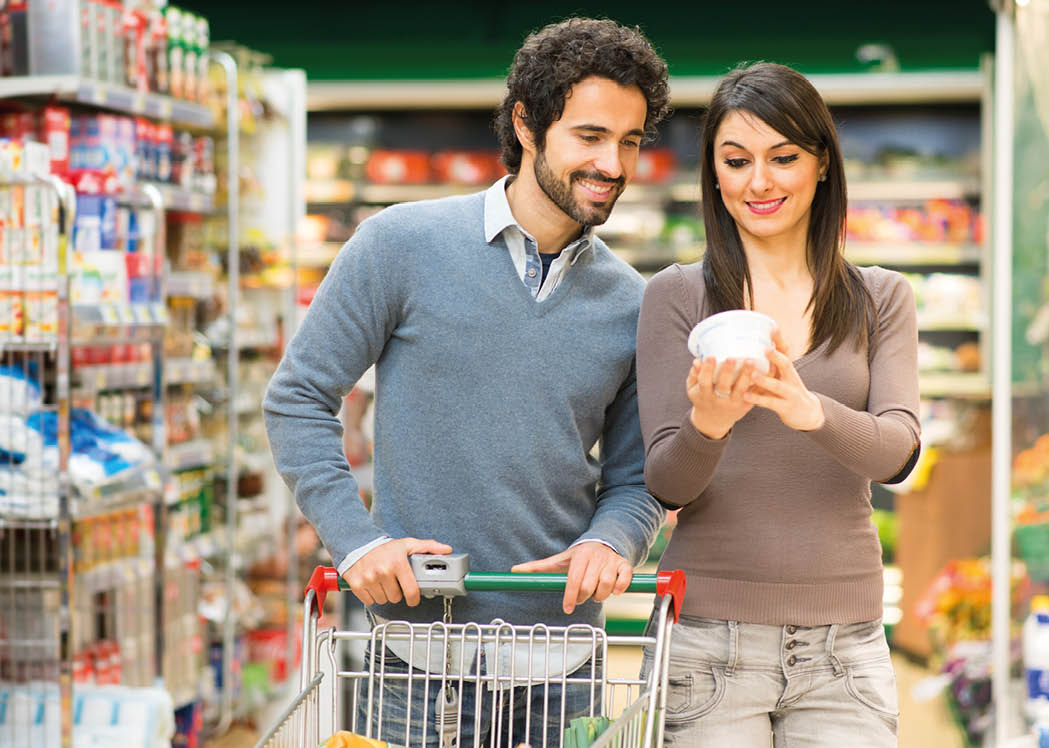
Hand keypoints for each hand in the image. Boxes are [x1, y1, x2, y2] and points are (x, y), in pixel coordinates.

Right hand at [343, 538, 452, 606]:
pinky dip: (372, 596)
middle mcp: (383, 571)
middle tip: (394, 582)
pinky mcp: (357, 585)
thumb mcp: (407, 544)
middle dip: (397, 592)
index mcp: (397, 563)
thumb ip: (428, 547)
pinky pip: (369, 601)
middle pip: (396, 598)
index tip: (413, 598)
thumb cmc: (384, 547)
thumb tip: (446, 550)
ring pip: (383, 600)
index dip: (414, 598)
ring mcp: (369, 579)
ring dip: (384, 594)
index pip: (411, 591)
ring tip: (383, 582)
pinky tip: (373, 584)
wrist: (357, 543)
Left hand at [510, 541, 632, 614]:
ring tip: (596, 594)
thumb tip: (514, 570)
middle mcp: (596, 557)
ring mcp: (612, 561)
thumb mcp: (559, 560)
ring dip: (600, 595)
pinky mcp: (624, 565)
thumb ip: (538, 567)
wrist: (604, 542)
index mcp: (580, 555)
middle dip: (584, 597)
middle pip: (589, 585)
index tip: (566, 608)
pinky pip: (625, 579)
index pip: (574, 579)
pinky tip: (614, 591)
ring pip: (607, 584)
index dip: (570, 596)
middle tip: (582, 597)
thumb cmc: (578, 556)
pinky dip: (620, 588)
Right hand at [686, 356, 758, 438]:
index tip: (711, 357)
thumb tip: (697, 361)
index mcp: (704, 396)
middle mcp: (720, 401)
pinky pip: (755, 393)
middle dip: (727, 372)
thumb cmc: (703, 399)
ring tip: (750, 361)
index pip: (705, 383)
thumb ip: (694, 375)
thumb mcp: (693, 390)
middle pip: (724, 386)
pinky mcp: (746, 404)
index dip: (707, 370)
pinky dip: (761, 381)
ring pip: (741, 389)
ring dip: (746, 375)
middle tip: (732, 358)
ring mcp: (734, 404)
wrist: (714, 421)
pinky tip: (766, 369)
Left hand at [743, 328, 824, 431]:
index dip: (779, 340)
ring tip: (752, 375)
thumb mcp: (782, 377)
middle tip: (765, 348)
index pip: (785, 352)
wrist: (808, 414)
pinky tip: (746, 395)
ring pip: (778, 386)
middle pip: (786, 364)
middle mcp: (791, 379)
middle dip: (776, 356)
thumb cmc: (788, 392)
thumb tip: (750, 350)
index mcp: (788, 370)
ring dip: (765, 380)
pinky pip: (771, 403)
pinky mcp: (786, 408)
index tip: (772, 328)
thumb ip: (769, 367)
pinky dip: (758, 399)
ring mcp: (790, 394)